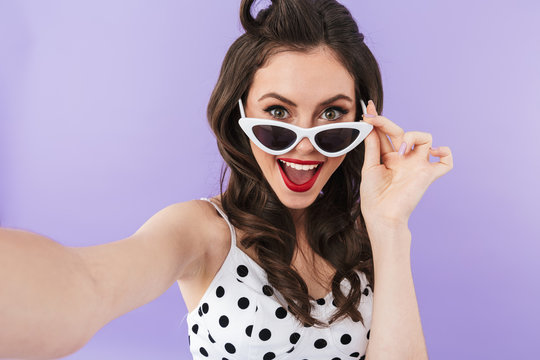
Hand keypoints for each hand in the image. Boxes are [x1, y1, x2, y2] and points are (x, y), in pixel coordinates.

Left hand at [359, 100, 452, 226]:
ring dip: (414, 136)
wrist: (382, 216)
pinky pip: (446, 161)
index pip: (385, 134)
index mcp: (389, 157)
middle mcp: (405, 159)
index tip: (367, 108)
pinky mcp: (428, 175)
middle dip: (387, 123)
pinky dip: (444, 152)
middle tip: (373, 119)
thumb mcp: (369, 168)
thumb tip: (369, 126)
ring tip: (400, 151)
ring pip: (426, 138)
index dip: (378, 120)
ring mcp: (418, 165)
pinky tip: (432, 153)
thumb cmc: (374, 197)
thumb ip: (372, 147)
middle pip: (402, 132)